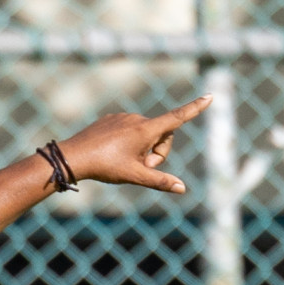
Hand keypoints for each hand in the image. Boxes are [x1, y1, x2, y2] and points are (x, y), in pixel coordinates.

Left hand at [56, 95, 212, 193]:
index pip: (177, 117)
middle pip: (161, 136)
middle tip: (140, 167)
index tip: (210, 96)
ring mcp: (122, 117)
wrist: (73, 156)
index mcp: (146, 129)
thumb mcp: (134, 175)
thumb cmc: (105, 166)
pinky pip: (127, 131)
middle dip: (156, 152)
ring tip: (121, 161)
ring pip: (143, 134)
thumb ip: (159, 180)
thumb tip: (181, 188)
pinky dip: (126, 143)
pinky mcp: (110, 120)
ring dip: (140, 149)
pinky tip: (111, 153)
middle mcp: (137, 119)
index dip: (195, 108)